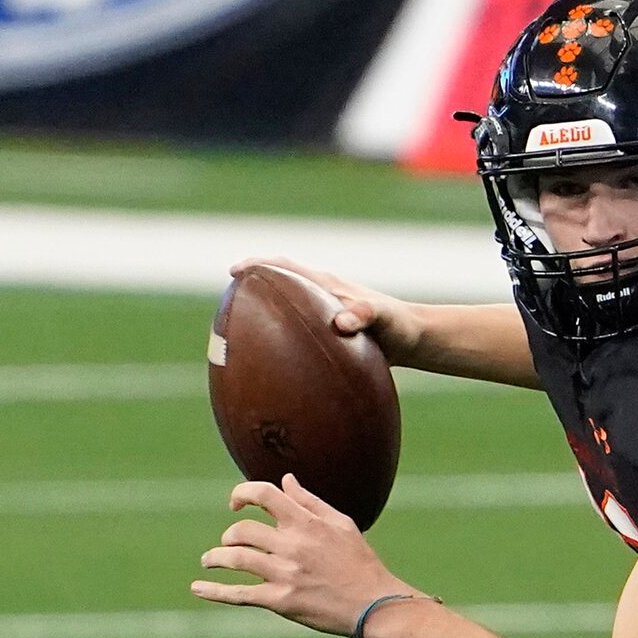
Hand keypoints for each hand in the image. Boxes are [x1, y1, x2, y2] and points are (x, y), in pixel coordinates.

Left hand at [194, 475, 414, 637]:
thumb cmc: (361, 564)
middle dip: (229, 536)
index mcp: (306, 524)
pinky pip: (239, 594)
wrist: (375, 606)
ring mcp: (285, 574)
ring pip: (235, 559)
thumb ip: (310, 502)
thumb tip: (286, 480)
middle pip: (242, 530)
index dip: (241, 494)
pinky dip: (214, 591)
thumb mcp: (342, 525)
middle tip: (228, 544)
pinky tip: (197, 588)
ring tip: (209, 561)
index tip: (235, 504)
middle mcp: (293, 546)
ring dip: (215, 558)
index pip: (262, 494)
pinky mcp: (281, 601)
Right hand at [233, 258, 425, 362]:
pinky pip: (297, 338)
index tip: (235, 272)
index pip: (285, 267)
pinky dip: (281, 347)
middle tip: (223, 308)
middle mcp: (319, 297)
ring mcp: (320, 316)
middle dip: (249, 292)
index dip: (258, 266)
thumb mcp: (386, 318)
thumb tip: (339, 323)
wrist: (414, 340)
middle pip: (276, 287)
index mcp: (326, 285)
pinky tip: (270, 371)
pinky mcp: (326, 336)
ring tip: (234, 340)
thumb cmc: (400, 324)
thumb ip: (365, 314)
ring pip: (283, 313)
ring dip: (261, 320)